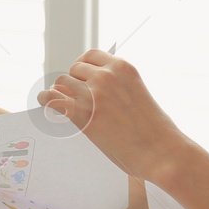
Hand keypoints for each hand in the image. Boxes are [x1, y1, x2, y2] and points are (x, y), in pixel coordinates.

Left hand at [36, 49, 189, 183]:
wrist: (162, 152)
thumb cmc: (155, 131)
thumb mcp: (138, 95)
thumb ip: (118, 87)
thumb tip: (93, 88)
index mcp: (123, 67)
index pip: (91, 55)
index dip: (82, 67)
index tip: (80, 78)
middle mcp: (107, 75)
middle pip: (74, 69)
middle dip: (73, 83)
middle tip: (73, 97)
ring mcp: (94, 93)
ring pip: (62, 83)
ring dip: (62, 94)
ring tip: (63, 104)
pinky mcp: (83, 113)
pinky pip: (53, 99)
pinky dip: (47, 100)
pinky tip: (45, 104)